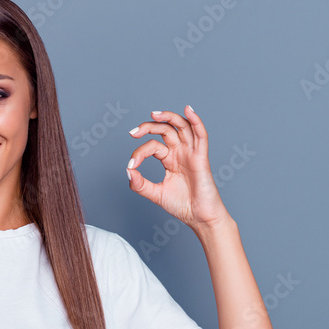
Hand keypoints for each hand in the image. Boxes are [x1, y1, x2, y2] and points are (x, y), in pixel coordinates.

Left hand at [126, 106, 229, 231]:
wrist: (200, 218)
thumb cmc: (182, 206)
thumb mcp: (155, 194)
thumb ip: (140, 184)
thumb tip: (128, 171)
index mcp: (170, 159)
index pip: (153, 146)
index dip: (140, 153)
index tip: (131, 165)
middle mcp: (180, 153)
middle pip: (165, 130)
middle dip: (148, 127)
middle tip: (133, 132)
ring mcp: (191, 153)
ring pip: (181, 127)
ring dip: (169, 117)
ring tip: (154, 114)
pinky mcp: (201, 158)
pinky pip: (200, 135)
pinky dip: (196, 121)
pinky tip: (188, 110)